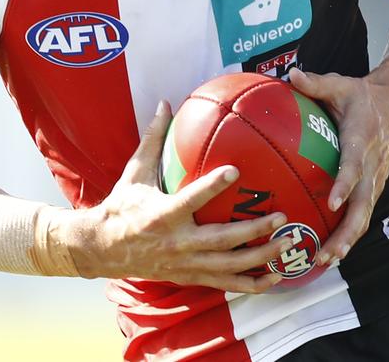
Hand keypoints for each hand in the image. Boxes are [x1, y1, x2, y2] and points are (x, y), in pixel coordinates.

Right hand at [59, 101, 293, 292]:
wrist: (102, 248)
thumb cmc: (122, 205)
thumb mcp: (135, 171)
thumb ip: (153, 138)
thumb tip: (165, 103)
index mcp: (162, 215)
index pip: (191, 199)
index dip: (212, 186)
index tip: (235, 171)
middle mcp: (177, 243)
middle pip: (222, 241)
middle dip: (254, 231)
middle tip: (280, 216)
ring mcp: (185, 264)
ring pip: (228, 267)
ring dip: (260, 258)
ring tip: (286, 243)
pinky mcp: (189, 277)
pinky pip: (224, 284)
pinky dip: (250, 283)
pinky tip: (274, 278)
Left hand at [288, 64, 388, 265]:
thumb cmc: (363, 95)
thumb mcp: (340, 84)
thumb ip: (316, 83)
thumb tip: (291, 75)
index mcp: (361, 139)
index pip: (354, 165)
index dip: (345, 184)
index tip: (333, 203)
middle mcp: (372, 164)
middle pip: (363, 204)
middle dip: (346, 232)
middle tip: (326, 253)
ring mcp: (376, 177)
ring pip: (365, 215)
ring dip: (348, 240)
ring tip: (325, 260)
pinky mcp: (375, 184)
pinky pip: (363, 212)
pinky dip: (350, 233)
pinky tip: (331, 248)